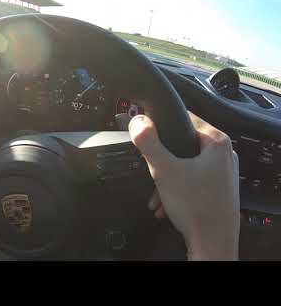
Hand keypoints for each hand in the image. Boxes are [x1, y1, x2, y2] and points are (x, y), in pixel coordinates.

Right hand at [127, 112, 239, 259]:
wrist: (212, 243)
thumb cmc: (196, 206)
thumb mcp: (164, 169)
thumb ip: (148, 143)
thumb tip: (138, 122)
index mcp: (217, 142)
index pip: (185, 119)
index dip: (163, 126)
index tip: (148, 136)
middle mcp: (225, 155)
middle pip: (183, 146)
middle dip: (162, 161)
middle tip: (152, 172)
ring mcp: (224, 174)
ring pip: (186, 166)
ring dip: (167, 179)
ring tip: (157, 196)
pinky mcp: (220, 190)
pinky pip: (193, 181)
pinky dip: (177, 190)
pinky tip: (165, 204)